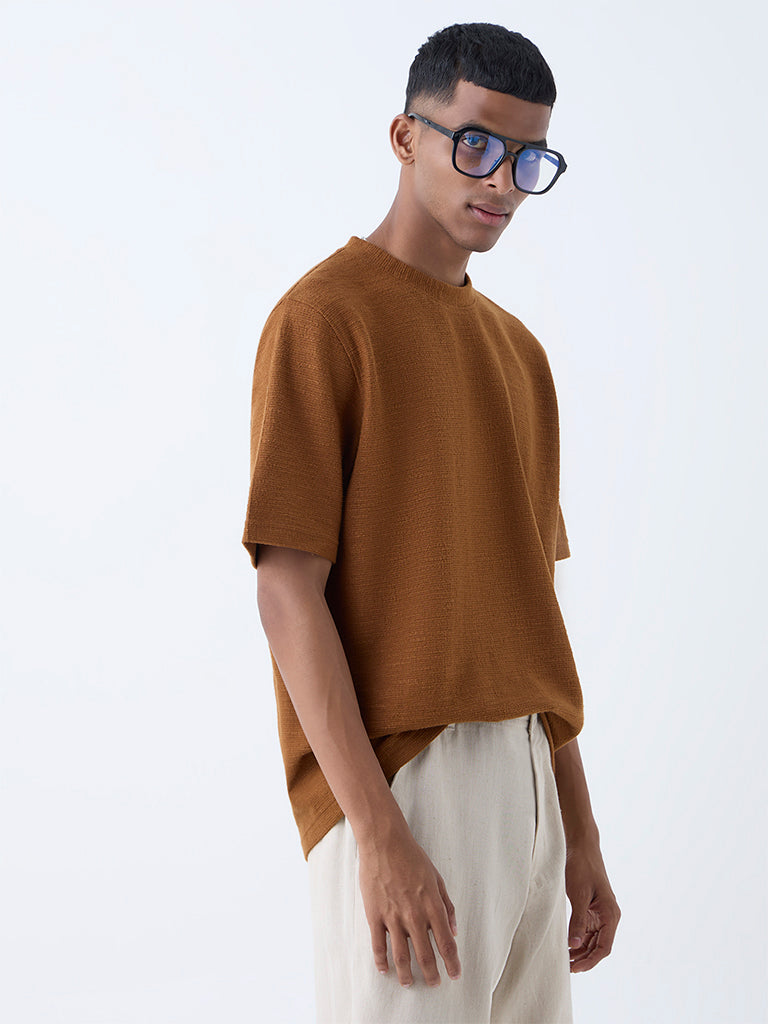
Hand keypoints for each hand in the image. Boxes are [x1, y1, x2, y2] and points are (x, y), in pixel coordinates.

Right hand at [357, 822, 460, 987]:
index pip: (446, 942)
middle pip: (425, 955)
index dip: (452, 962)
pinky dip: (382, 961)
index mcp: (432, 905)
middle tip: (434, 983)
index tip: (455, 974)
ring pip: (401, 956)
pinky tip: (385, 969)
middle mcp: (414, 915)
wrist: (384, 842)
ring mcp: (393, 917)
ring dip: (407, 974)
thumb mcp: (437, 877)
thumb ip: (447, 905)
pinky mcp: (375, 915)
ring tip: (409, 983)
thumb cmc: (411, 856)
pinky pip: (378, 945)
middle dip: (432, 974)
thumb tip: (454, 928)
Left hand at [564, 838, 620, 972]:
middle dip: (584, 958)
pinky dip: (578, 939)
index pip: (603, 947)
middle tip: (566, 968)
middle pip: (598, 946)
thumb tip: (573, 945)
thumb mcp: (578, 894)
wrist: (581, 845)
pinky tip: (567, 945)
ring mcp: (600, 912)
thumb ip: (578, 920)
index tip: (575, 968)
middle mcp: (608, 916)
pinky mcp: (591, 908)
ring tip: (565, 960)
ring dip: (580, 951)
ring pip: (592, 940)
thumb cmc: (581, 866)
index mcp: (610, 914)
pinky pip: (587, 929)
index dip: (590, 961)